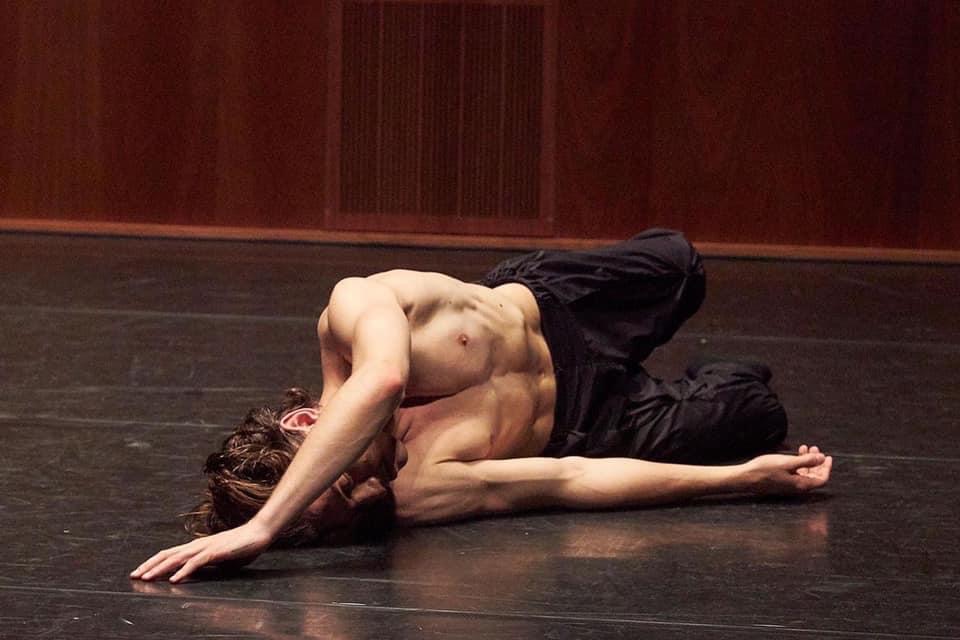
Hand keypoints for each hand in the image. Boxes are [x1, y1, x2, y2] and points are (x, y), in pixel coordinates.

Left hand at [130, 520, 272, 582]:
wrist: (259, 532)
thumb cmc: (242, 545)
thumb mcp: (220, 558)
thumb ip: (207, 565)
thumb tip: (197, 573)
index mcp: (197, 546)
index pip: (170, 553)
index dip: (154, 562)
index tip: (141, 571)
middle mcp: (197, 545)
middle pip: (168, 554)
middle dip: (149, 565)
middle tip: (134, 575)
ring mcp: (205, 547)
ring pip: (177, 558)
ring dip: (160, 568)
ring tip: (146, 578)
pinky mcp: (215, 552)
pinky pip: (195, 563)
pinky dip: (183, 571)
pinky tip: (174, 580)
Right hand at [743, 444, 832, 495]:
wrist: (746, 478)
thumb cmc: (764, 470)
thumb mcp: (787, 462)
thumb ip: (806, 461)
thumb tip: (822, 459)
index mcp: (801, 484)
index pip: (822, 479)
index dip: (826, 468)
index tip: (827, 457)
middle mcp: (797, 487)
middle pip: (814, 476)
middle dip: (817, 462)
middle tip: (815, 449)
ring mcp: (789, 485)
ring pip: (804, 473)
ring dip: (807, 461)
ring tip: (805, 448)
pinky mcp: (782, 482)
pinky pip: (795, 473)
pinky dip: (798, 464)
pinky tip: (794, 455)